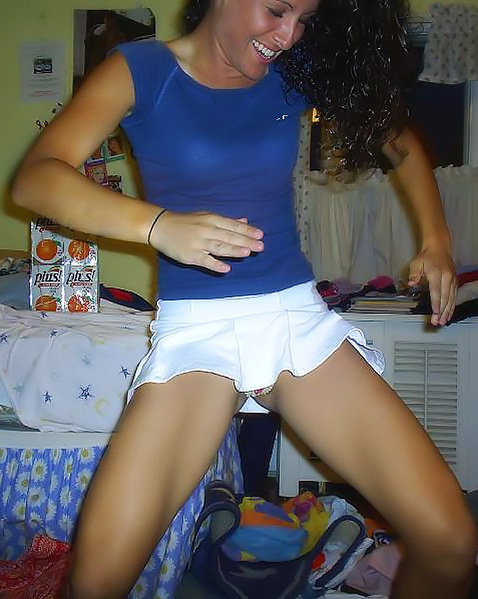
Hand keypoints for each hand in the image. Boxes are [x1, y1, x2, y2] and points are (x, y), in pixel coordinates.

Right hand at [148, 210, 263, 272]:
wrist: (160, 226)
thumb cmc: (185, 221)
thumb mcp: (206, 216)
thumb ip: (225, 221)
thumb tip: (244, 221)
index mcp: (211, 219)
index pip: (232, 225)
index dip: (247, 230)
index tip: (260, 234)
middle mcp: (206, 230)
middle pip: (229, 236)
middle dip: (245, 241)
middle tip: (260, 246)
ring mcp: (198, 243)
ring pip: (219, 247)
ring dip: (233, 250)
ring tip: (247, 252)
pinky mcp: (190, 255)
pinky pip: (205, 261)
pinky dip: (215, 264)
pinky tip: (226, 268)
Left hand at [408, 245, 456, 326]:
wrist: (439, 248)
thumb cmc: (427, 256)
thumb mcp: (416, 263)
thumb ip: (414, 274)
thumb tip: (411, 284)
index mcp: (436, 273)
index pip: (436, 291)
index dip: (436, 303)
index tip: (435, 312)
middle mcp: (446, 278)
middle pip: (445, 297)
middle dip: (441, 311)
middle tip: (437, 322)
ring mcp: (452, 280)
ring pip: (451, 298)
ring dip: (447, 311)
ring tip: (443, 321)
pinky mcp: (454, 282)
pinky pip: (454, 296)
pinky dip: (452, 306)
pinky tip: (448, 314)